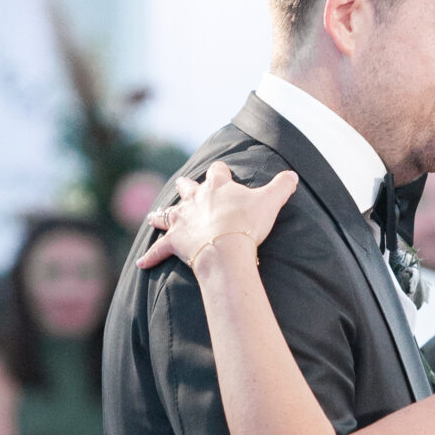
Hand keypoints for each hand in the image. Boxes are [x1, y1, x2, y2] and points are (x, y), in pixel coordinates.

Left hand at [138, 161, 298, 272]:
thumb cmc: (247, 222)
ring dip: (161, 215)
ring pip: (168, 213)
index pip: (218, 172)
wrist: (226, 245)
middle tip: (183, 184)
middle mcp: (196, 199)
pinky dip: (150, 256)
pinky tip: (141, 262)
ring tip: (154, 215)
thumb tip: (294, 176)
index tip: (221, 171)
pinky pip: (159, 249)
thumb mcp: (270, 201)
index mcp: (218, 186)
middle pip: (187, 187)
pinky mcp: (174, 242)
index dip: (220, 172)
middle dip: (186, 186)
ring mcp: (183, 219)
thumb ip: (281, 187)